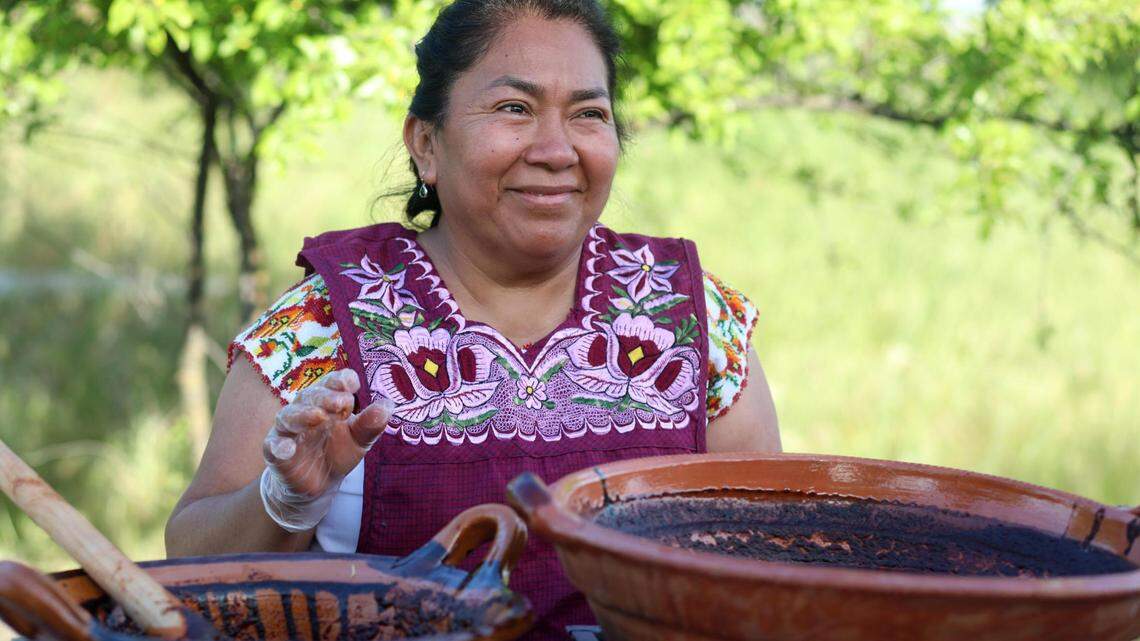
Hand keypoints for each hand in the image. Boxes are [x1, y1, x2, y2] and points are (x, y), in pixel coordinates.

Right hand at [259, 369, 392, 531]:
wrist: (319, 484)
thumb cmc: (338, 452)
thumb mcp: (359, 440)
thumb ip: (370, 424)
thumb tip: (389, 406)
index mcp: (328, 401)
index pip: (332, 383)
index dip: (341, 380)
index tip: (353, 383)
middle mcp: (306, 409)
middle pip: (312, 396)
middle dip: (326, 397)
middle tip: (342, 403)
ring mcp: (289, 429)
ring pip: (290, 415)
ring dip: (303, 415)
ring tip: (318, 417)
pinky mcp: (275, 451)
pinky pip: (274, 445)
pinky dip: (279, 445)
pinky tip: (286, 449)